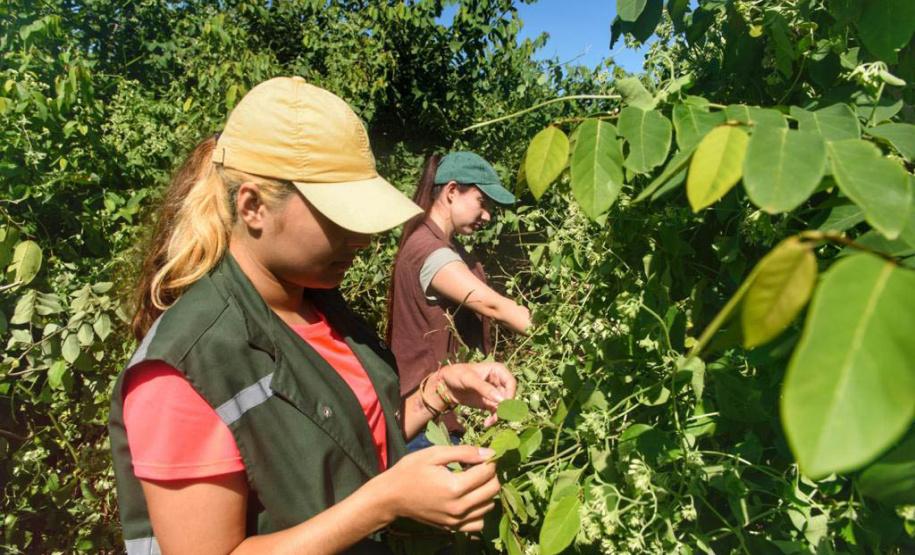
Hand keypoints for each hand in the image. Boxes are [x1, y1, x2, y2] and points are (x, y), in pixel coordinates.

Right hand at [377, 445, 499, 531]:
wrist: (391, 496)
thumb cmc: (410, 470)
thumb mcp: (435, 454)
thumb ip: (464, 452)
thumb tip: (489, 453)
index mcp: (454, 487)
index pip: (487, 472)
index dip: (488, 460)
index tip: (481, 455)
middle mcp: (458, 507)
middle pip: (493, 490)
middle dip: (490, 474)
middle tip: (478, 466)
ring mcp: (456, 521)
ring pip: (489, 506)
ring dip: (486, 491)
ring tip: (473, 481)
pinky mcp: (452, 528)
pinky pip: (479, 522)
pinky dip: (480, 510)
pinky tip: (470, 498)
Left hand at [440, 362, 516, 426]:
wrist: (445, 385)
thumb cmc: (457, 375)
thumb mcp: (469, 379)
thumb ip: (484, 388)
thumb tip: (501, 400)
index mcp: (497, 371)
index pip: (511, 383)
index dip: (510, 394)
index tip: (504, 405)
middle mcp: (499, 381)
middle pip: (509, 396)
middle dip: (505, 408)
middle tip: (497, 416)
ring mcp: (495, 393)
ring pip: (504, 406)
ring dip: (499, 415)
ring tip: (490, 422)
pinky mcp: (489, 403)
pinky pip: (496, 412)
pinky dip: (493, 419)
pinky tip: (486, 423)